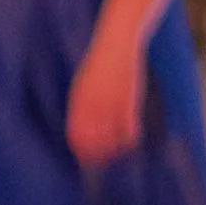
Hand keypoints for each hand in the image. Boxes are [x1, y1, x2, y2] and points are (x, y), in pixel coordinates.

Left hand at [66, 31, 144, 167]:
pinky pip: (130, 132)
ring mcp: (111, 105)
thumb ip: (80, 107)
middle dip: (97, 157)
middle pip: (92, 144)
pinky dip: (129, 141)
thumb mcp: (83, 85)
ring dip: (113, 151)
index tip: (87, 160)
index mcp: (78, 102)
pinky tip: (130, 139)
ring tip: (116, 152)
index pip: (75, 137)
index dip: (81, 152)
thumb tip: (79, 129)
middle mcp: (92, 106)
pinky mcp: (129, 102)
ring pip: (111, 142)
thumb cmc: (99, 65)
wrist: (116, 43)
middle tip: (103, 161)